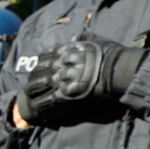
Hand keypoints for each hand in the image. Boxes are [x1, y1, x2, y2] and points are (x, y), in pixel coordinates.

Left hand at [17, 37, 145, 123]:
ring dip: (34, 92)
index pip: (44, 57)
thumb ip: (83, 39)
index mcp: (66, 51)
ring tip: (32, 98)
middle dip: (33, 79)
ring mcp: (62, 79)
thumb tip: (74, 38)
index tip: (38, 70)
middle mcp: (61, 64)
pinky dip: (42, 105)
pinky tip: (39, 110)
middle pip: (37, 72)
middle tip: (31, 87)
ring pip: (38, 85)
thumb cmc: (112, 55)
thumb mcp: (97, 41)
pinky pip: (48, 100)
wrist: (118, 70)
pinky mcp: (66, 93)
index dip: (39, 65)